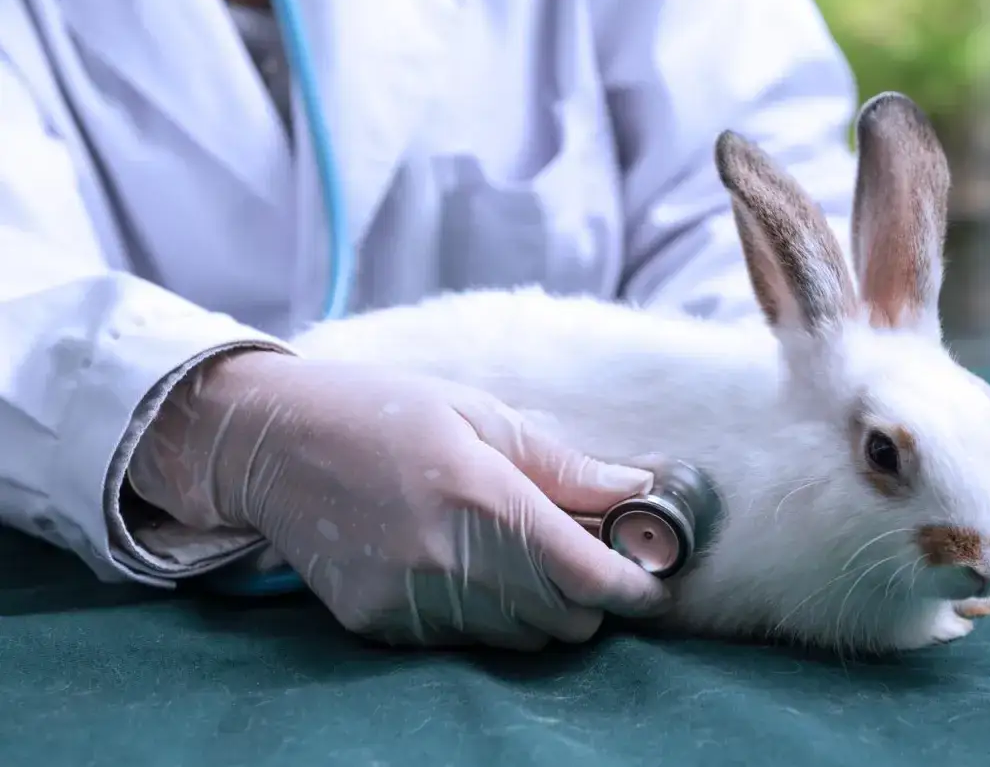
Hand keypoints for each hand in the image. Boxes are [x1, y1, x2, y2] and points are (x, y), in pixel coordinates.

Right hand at [129, 351, 670, 649]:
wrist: (271, 442)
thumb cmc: (382, 411)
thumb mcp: (477, 413)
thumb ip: (560, 463)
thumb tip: (636, 487)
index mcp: (480, 495)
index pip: (585, 575)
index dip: (632, 589)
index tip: (652, 586)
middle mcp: (446, 560)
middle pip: (562, 620)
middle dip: (589, 597)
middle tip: (581, 556)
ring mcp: (408, 600)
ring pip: (518, 639)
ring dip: (539, 609)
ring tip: (517, 557)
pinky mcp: (378, 624)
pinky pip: (463, 643)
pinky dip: (484, 617)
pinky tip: (463, 569)